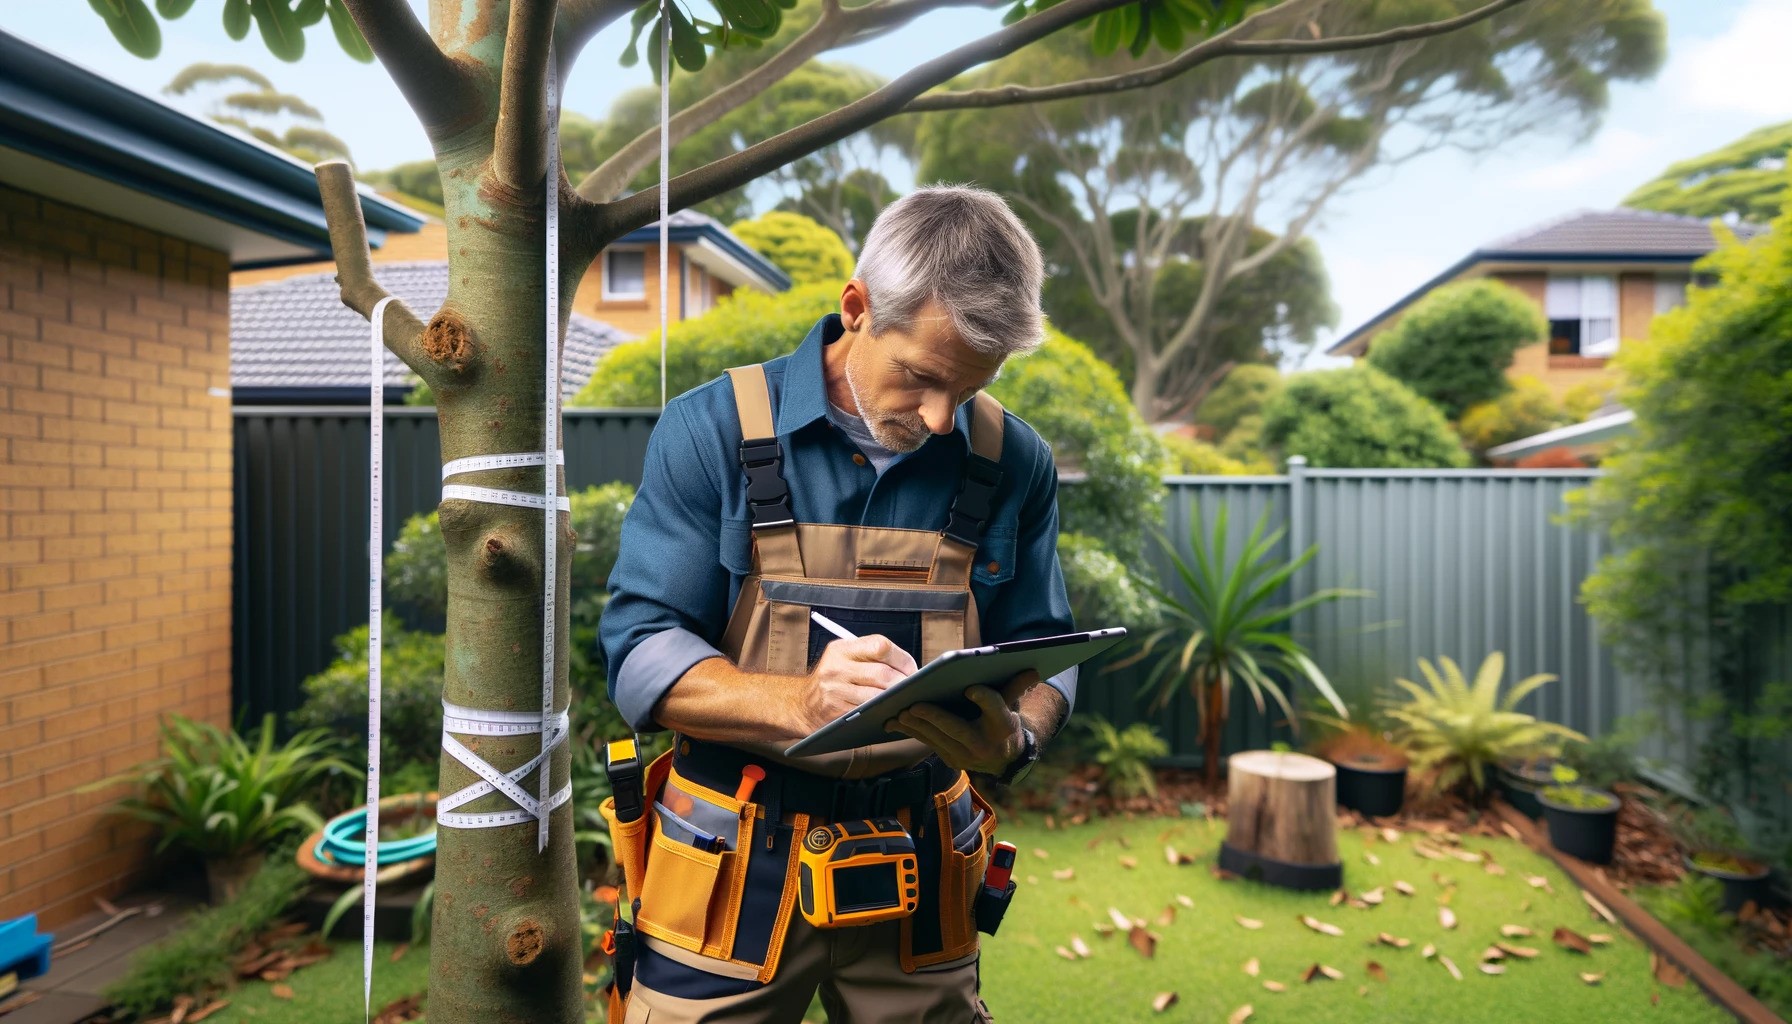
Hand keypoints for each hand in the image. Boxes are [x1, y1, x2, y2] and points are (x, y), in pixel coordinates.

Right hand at [793, 635, 916, 735]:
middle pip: (881, 673)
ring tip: (903, 699)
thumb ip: (871, 657)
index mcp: (841, 649)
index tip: (912, 669)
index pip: (879, 645)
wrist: (801, 705)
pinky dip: (881, 712)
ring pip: (876, 696)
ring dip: (894, 699)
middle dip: (903, 683)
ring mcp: (834, 691)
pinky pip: (867, 712)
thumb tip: (909, 667)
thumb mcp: (844, 659)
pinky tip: (888, 711)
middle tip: (913, 688)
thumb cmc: (832, 680)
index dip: (901, 658)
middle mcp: (835, 667)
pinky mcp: (836, 712)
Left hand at [887, 670, 1042, 774]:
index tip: (971, 688)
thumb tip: (1033, 669)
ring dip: (916, 726)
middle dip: (934, 717)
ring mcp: (966, 756)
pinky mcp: (951, 760)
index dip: (984, 699)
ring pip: (937, 738)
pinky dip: (910, 732)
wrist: (1003, 757)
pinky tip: (894, 722)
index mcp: (1004, 726)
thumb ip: (1015, 686)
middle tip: (914, 705)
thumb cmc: (1003, 722)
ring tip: (900, 712)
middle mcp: (985, 745)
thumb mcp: (1011, 705)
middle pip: (957, 728)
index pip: (995, 709)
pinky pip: (927, 743)